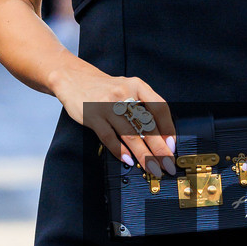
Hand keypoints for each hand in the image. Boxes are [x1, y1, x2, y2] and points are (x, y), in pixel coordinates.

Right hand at [55, 62, 175, 174]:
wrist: (74, 78)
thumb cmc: (106, 88)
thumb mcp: (128, 87)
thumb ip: (144, 105)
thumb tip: (161, 135)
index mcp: (137, 86)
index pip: (160, 108)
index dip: (168, 128)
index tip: (172, 146)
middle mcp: (124, 94)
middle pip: (147, 125)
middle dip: (160, 149)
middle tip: (167, 164)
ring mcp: (107, 106)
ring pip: (130, 135)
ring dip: (143, 155)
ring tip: (151, 168)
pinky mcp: (93, 116)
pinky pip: (109, 137)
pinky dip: (120, 151)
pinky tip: (128, 160)